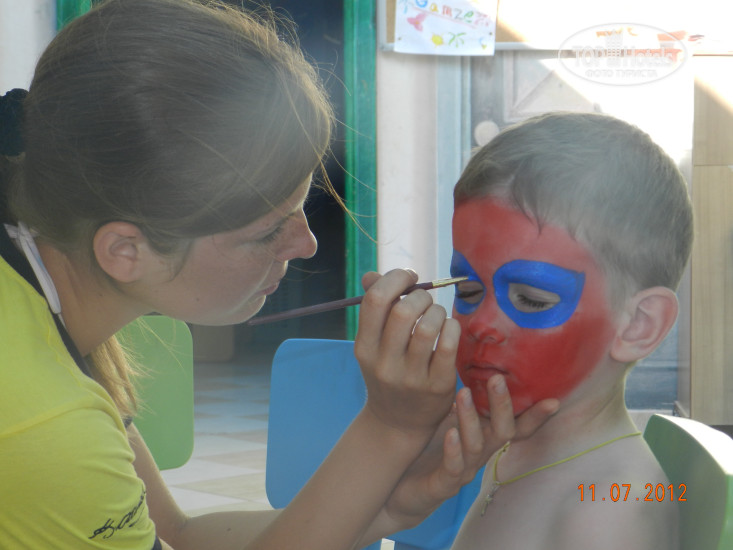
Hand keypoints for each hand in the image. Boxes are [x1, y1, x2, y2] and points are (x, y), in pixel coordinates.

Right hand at [354, 269, 458, 440]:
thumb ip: (374, 309)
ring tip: (437, 315)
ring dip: (438, 311)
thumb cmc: (387, 372)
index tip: (408, 278)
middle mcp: (384, 363)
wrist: (397, 423)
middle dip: (421, 296)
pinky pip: (448, 344)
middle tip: (426, 300)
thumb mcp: (372, 345)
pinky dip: (452, 327)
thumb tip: (371, 275)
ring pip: (429, 326)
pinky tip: (449, 329)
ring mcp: (411, 377)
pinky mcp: (437, 386)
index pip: (375, 300)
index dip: (395, 279)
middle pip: (404, 311)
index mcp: (364, 347)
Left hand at [368, 375, 558, 534]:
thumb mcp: (447, 417)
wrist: (399, 487)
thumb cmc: (427, 447)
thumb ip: (464, 397)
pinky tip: (449, 433)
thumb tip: (472, 359)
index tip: (553, 399)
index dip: (535, 417)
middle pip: (501, 432)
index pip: (515, 426)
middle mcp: (478, 454)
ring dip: (471, 420)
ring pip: (476, 447)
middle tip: (497, 379)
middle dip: (502, 406)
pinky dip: (453, 450)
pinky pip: (452, 468)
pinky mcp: (442, 485)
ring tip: (462, 394)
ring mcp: (462, 470)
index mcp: (483, 436)